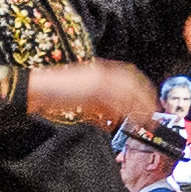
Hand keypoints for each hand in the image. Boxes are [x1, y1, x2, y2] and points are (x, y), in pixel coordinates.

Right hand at [28, 60, 160, 130]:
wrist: (36, 88)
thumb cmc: (56, 94)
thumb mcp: (84, 96)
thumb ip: (101, 104)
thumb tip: (116, 117)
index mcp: (100, 70)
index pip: (130, 76)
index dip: (143, 89)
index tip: (152, 102)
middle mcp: (101, 72)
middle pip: (132, 83)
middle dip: (146, 99)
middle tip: (153, 114)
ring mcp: (96, 80)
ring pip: (126, 93)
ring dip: (137, 108)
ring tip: (144, 121)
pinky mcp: (91, 90)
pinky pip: (112, 101)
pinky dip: (120, 112)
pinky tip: (125, 121)